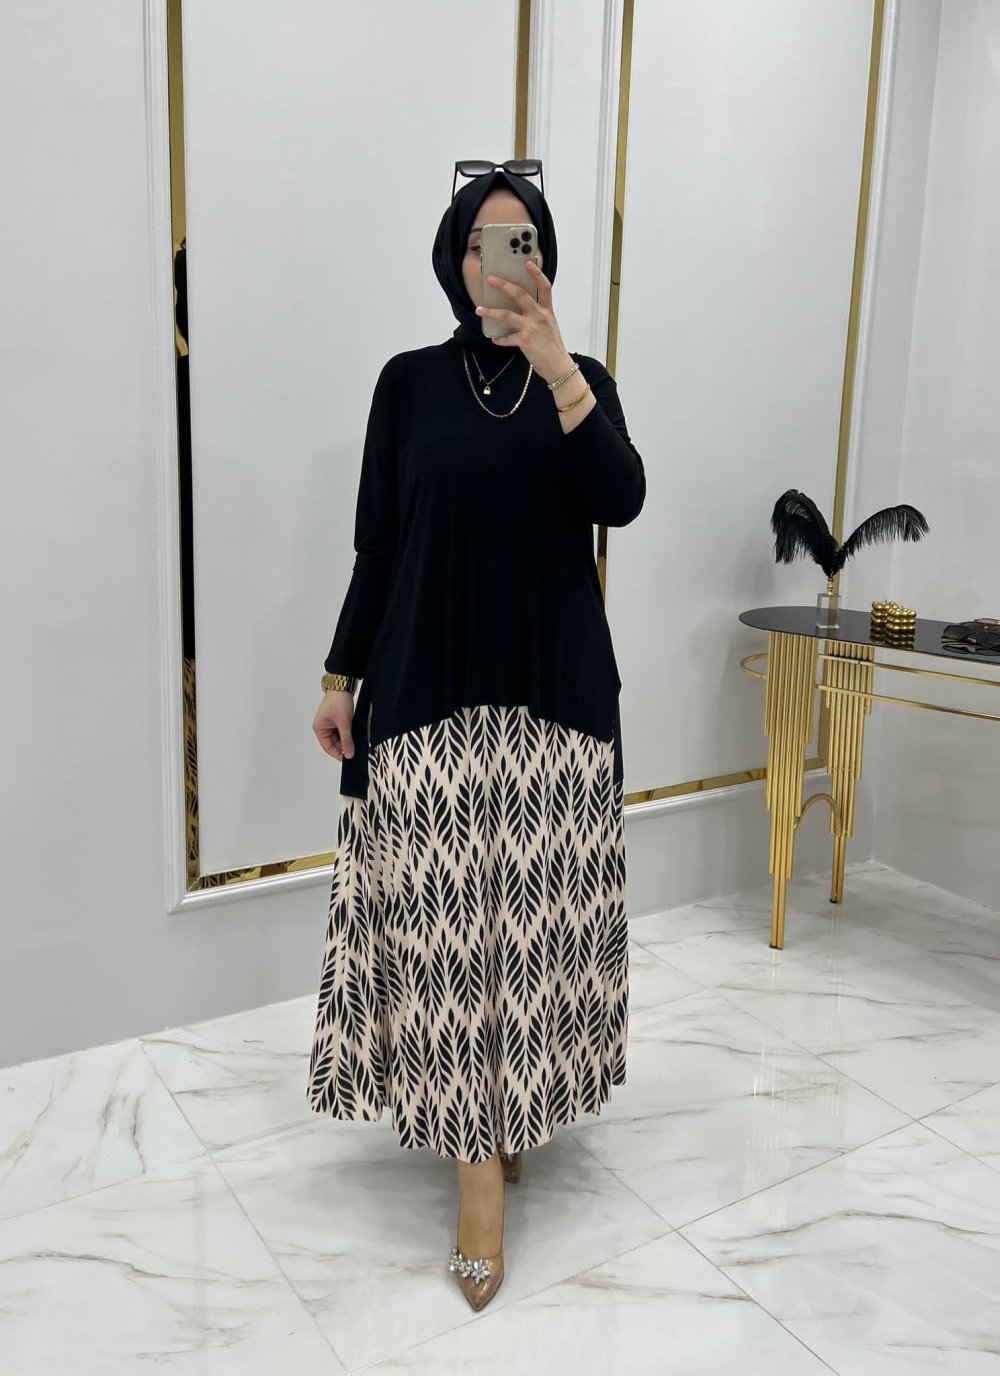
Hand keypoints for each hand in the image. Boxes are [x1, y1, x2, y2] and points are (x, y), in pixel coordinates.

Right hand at [313, 690, 354, 760]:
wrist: (343, 686)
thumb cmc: (338, 701)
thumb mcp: (344, 724)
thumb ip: (347, 740)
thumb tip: (349, 754)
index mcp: (319, 728)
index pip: (327, 747)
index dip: (337, 754)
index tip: (347, 759)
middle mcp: (323, 727)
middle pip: (334, 743)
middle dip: (343, 747)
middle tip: (354, 751)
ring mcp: (330, 724)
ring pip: (339, 738)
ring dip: (346, 740)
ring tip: (355, 742)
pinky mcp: (337, 720)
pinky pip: (342, 731)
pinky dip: (348, 734)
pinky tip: (354, 735)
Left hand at [475, 261, 572, 382]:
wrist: (558, 365)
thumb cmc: (553, 345)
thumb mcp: (550, 325)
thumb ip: (539, 313)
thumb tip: (522, 306)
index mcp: (547, 310)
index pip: (544, 286)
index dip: (536, 273)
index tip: (527, 262)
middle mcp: (540, 315)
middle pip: (520, 294)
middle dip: (503, 285)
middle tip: (491, 279)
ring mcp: (531, 327)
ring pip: (506, 314)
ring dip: (490, 311)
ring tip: (479, 309)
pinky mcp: (524, 341)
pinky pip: (507, 338)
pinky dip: (499, 339)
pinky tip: (494, 339)